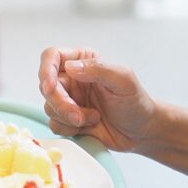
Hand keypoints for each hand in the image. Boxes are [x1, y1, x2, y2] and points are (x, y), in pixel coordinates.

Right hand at [38, 47, 156, 151]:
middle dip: (61, 103)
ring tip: (93, 118)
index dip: (46, 70)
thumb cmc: (136, 102)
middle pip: (46, 86)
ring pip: (49, 107)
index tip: (50, 87)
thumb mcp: (124, 80)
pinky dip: (71, 129)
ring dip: (69, 117)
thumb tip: (71, 67)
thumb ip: (98, 69)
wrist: (142, 131)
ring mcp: (68, 99)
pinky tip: (90, 126)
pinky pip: (54, 124)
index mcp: (82, 60)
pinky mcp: (67, 119)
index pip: (52, 56)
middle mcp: (71, 78)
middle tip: (79, 115)